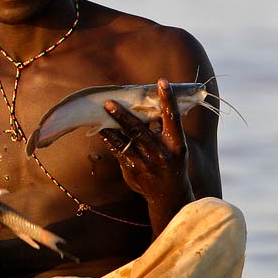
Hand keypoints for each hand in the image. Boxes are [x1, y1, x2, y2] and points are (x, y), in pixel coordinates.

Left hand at [99, 78, 194, 215]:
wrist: (169, 195)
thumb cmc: (172, 162)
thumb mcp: (176, 146)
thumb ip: (164, 128)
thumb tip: (152, 102)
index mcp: (177, 144)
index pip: (172, 117)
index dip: (168, 99)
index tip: (161, 81)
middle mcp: (161, 153)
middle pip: (140, 130)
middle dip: (124, 115)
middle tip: (109, 102)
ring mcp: (146, 163)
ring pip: (126, 141)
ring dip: (112, 126)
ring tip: (102, 112)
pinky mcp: (133, 170)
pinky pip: (119, 151)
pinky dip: (110, 139)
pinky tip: (101, 129)